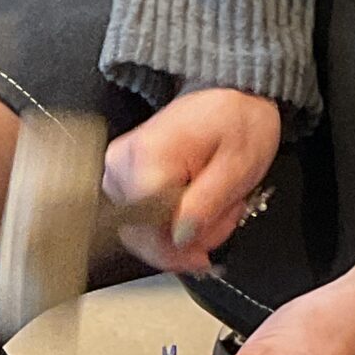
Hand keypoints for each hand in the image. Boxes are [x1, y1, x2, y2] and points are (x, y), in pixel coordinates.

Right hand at [102, 87, 280, 275]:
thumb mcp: (237, 166)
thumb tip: (181, 238)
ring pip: (142, 235)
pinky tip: (197, 207)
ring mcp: (117, 174)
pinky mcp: (121, 182)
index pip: (146, 227)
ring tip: (214, 206)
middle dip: (185, 240)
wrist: (231, 98)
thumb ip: (206, 204)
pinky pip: (143, 224)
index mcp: (147, 157)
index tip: (203, 256)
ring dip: (183, 234)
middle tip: (221, 218)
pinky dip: (174, 225)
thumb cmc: (237, 121)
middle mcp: (121, 166)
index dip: (176, 249)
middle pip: (141, 235)